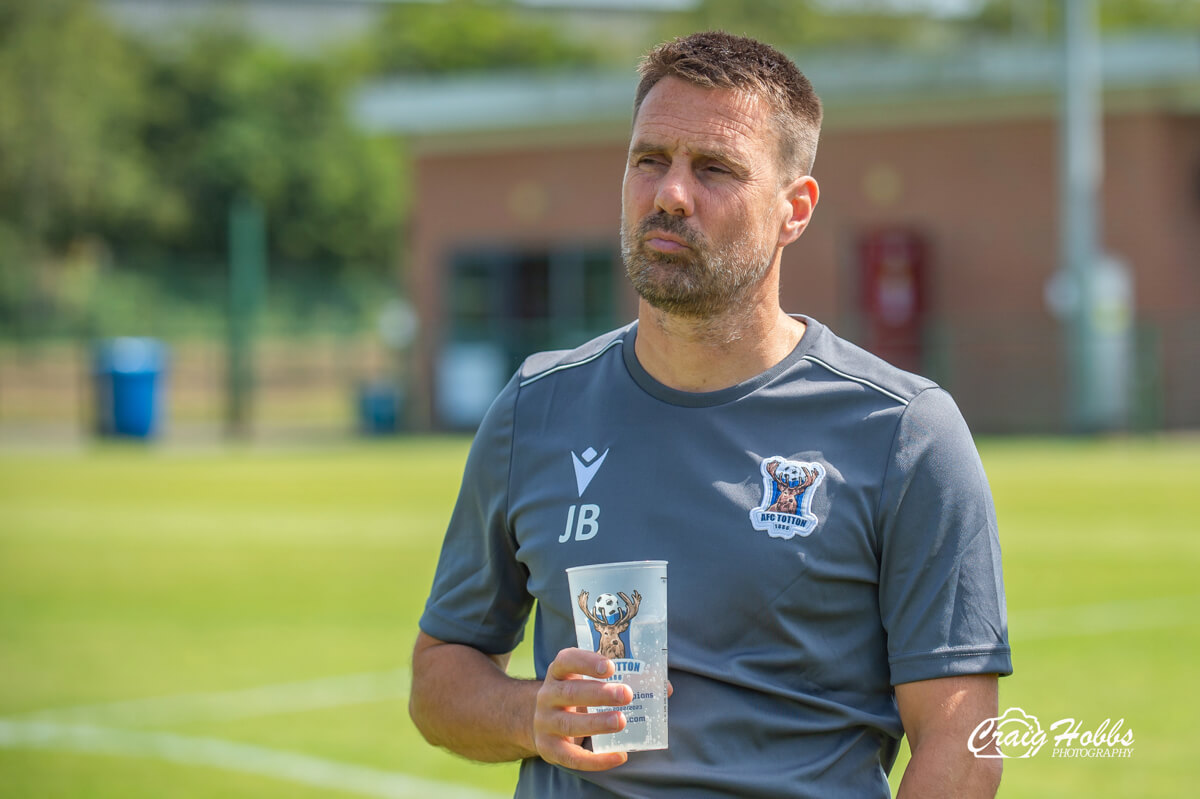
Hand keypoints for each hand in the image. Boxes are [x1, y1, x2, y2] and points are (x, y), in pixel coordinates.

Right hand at [532, 648, 632, 770]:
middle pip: (570, 692)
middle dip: (599, 694)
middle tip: (626, 694)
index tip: (610, 667)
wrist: (543, 722)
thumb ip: (623, 681)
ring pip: (569, 723)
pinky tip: (619, 756)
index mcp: (559, 673)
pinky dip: (596, 760)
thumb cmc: (577, 696)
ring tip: (621, 721)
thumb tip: (665, 689)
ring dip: (597, 723)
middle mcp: (547, 695)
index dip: (587, 662)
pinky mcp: (548, 748)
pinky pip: (572, 757)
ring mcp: (545, 723)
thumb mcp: (589, 682)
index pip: (567, 661)